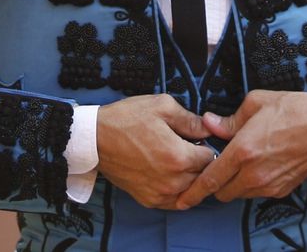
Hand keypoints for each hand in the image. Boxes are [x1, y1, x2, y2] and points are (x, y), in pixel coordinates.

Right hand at [96, 95, 216, 208]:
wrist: (95, 139)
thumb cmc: (126, 120)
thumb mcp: (161, 106)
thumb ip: (190, 120)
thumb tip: (209, 128)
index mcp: (179, 157)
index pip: (211, 158)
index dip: (208, 145)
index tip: (199, 139)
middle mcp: (172, 181)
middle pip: (203, 177)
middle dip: (200, 162)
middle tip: (189, 148)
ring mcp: (160, 194)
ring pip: (191, 191)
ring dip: (190, 177)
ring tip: (178, 161)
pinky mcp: (149, 200)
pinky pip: (175, 201)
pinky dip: (178, 190)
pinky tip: (170, 175)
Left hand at [174, 89, 306, 208]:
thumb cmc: (294, 109)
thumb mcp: (256, 103)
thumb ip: (228, 120)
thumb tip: (208, 123)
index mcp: (243, 151)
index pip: (210, 179)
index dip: (193, 192)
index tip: (181, 200)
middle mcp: (254, 173)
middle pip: (222, 192)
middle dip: (214, 183)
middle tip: (217, 166)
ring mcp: (269, 184)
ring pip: (239, 194)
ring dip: (233, 183)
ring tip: (241, 162)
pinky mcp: (282, 190)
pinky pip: (257, 193)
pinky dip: (251, 183)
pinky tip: (258, 164)